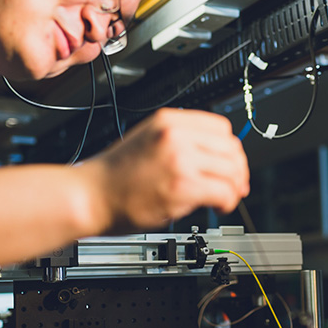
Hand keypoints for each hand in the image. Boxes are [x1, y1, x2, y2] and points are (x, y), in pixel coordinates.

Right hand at [85, 108, 248, 231]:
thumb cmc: (114, 176)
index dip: (231, 149)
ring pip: (231, 170)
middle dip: (238, 170)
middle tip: (235, 186)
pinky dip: (228, 202)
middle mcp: (176, 135)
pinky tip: (218, 207)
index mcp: (168, 120)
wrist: (89, 196)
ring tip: (225, 198)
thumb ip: (179, 141)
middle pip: (231, 148)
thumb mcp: (147, 140)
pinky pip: (223, 191)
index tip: (232, 165)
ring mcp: (179, 159)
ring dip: (234, 188)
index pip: (221, 127)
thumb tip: (213, 156)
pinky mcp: (181, 186)